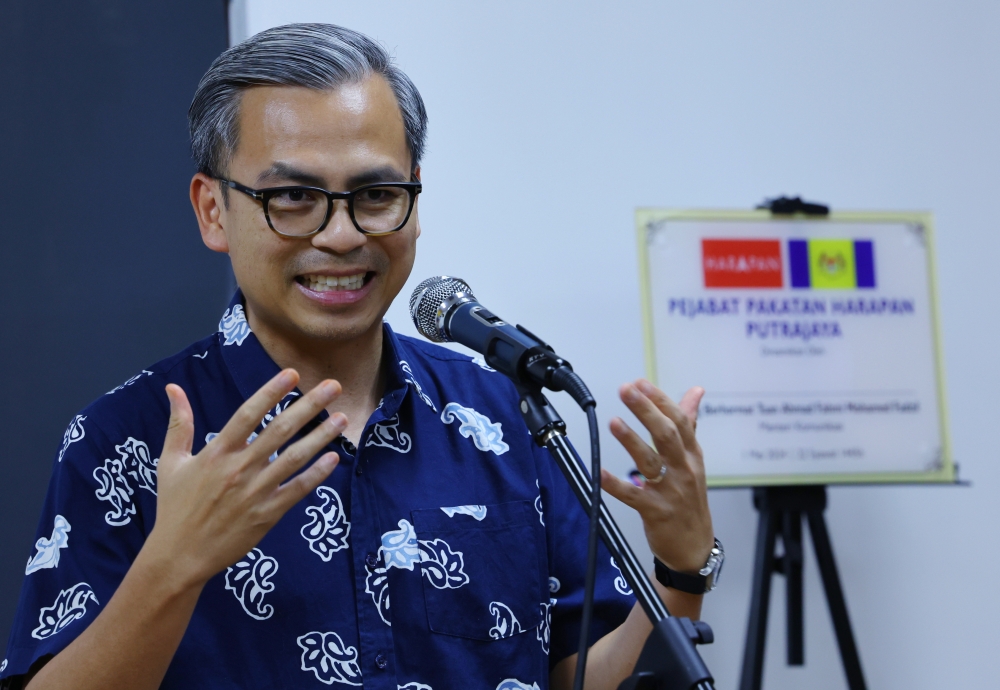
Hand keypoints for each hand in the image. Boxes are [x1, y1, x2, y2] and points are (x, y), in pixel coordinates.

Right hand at [145, 369, 346, 587]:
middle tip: (333, 387)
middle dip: (310, 406)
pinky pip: (298, 489)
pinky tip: (334, 458)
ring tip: (343, 418)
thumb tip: (173, 387)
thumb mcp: (171, 462)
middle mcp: (239, 468)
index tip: (293, 374)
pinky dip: (317, 474)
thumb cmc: (174, 507)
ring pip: (295, 458)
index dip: (271, 392)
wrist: (179, 556)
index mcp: (217, 452)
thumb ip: (178, 423)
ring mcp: (256, 491)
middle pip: (280, 430)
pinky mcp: (267, 514)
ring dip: (322, 436)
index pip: (248, 413)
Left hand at [600, 380, 713, 573]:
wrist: (695, 546)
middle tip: (627, 390)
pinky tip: (599, 472)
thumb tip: (696, 391)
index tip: (641, 383)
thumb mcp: (694, 459)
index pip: (680, 421)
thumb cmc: (690, 497)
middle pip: (667, 435)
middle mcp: (683, 469)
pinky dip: (616, 484)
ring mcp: (671, 491)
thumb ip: (691, 423)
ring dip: (632, 441)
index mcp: (692, 454)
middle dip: (647, 410)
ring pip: (650, 462)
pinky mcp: (656, 511)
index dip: (660, 400)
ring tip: (614, 422)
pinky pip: (634, 495)